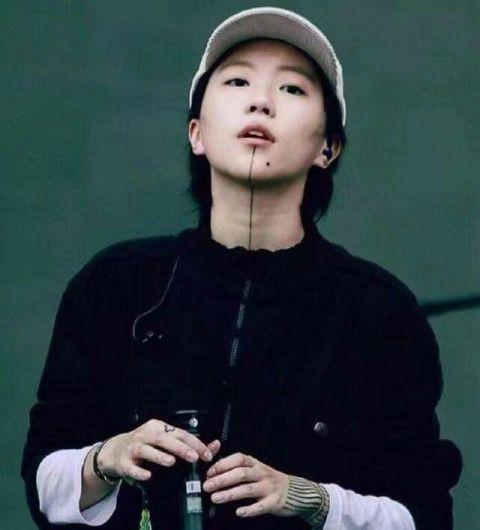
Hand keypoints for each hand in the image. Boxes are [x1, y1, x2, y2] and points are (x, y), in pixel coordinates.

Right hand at [97, 419, 221, 481]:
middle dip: (179, 448)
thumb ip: (188, 445)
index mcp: (157, 427)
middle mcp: (145, 434)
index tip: (206, 454)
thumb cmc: (145, 445)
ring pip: (145, 449)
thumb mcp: (165, 441)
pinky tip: (148, 475)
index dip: (194, 443)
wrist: (115, 451)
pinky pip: (131, 466)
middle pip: (163, 439)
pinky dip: (139, 471)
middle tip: (193, 457)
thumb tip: (214, 446)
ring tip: (172, 462)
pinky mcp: (123, 461)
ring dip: (159, 455)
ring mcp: (132, 447)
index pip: (179, 433)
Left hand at [203, 452, 292, 517]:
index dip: (223, 464)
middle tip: (208, 486)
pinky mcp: (274, 501)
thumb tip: (212, 469)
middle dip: (222, 479)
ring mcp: (268, 487)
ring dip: (230, 494)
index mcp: (254, 463)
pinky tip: (239, 512)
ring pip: (248, 489)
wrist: (292, 490)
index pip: (238, 459)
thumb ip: (235, 468)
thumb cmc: (267, 479)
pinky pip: (261, 506)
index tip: (209, 472)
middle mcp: (261, 473)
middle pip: (240, 473)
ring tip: (216, 498)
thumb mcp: (254, 469)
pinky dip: (249, 509)